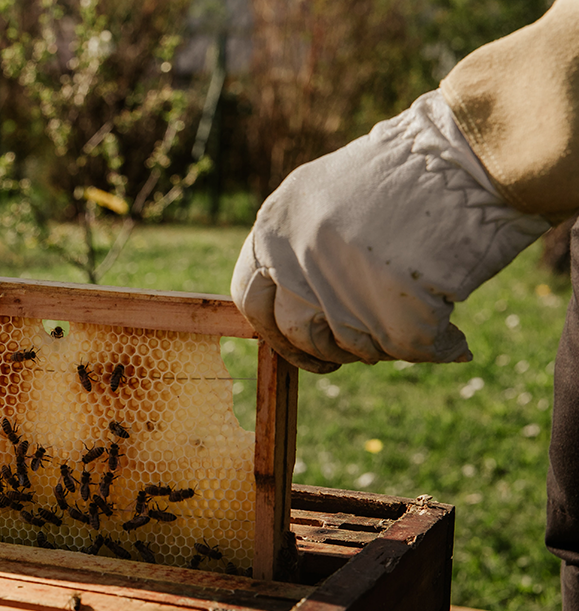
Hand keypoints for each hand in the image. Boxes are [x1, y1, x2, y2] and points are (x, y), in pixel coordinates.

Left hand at [231, 90, 550, 372]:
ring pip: (351, 345)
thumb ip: (299, 248)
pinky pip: (407, 349)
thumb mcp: (326, 195)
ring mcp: (341, 280)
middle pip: (297, 332)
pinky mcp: (392, 303)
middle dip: (329, 349)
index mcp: (274, 224)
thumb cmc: (409, 171)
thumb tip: (294, 312)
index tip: (302, 344)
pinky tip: (453, 339)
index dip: (275, 331)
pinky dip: (436, 348)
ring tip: (417, 321)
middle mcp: (296, 252)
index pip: (249, 298)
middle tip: (362, 346)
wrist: (471, 151)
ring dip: (384, 344)